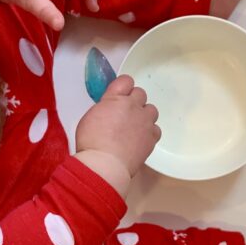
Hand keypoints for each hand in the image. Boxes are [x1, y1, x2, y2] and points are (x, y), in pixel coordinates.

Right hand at [74, 75, 159, 193]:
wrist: (105, 164)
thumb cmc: (91, 142)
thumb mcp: (90, 117)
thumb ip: (104, 108)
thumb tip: (110, 111)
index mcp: (115, 98)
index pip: (126, 80)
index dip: (123, 87)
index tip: (119, 94)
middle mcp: (133, 106)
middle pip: (140, 93)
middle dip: (133, 101)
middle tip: (124, 113)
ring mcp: (145, 122)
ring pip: (151, 110)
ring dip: (144, 115)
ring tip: (134, 127)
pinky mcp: (152, 137)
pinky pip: (155, 129)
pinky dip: (149, 132)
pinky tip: (139, 139)